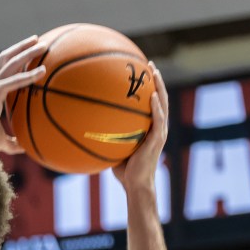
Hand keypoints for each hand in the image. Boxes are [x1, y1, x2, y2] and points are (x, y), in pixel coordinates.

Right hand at [0, 35, 47, 153]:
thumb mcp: (1, 140)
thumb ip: (13, 142)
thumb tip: (25, 148)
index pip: (3, 67)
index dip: (15, 57)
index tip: (28, 50)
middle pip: (7, 58)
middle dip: (22, 47)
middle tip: (38, 39)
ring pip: (12, 63)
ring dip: (28, 52)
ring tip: (43, 45)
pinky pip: (15, 81)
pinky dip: (29, 75)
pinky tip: (43, 71)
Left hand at [113, 63, 167, 187]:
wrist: (136, 184)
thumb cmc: (124, 170)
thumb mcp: (114, 148)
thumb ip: (107, 136)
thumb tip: (85, 127)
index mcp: (150, 128)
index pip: (152, 103)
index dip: (149, 88)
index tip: (142, 73)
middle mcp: (158, 127)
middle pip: (160, 98)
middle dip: (156, 81)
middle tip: (150, 64)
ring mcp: (159, 132)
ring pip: (163, 104)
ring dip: (160, 87)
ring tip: (154, 72)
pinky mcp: (157, 140)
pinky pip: (158, 120)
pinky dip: (156, 107)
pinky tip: (152, 97)